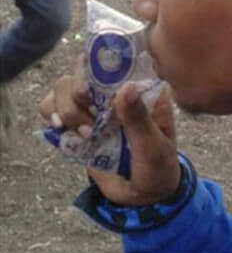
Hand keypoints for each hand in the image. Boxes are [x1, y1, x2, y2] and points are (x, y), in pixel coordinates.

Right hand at [40, 58, 179, 206]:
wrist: (145, 195)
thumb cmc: (158, 166)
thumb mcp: (154, 145)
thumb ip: (139, 119)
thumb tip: (126, 87)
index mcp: (143, 87)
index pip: (118, 57)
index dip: (100, 61)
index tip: (96, 85)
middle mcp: (116, 90)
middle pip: (82, 68)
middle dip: (78, 92)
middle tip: (90, 121)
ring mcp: (94, 105)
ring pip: (63, 86)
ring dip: (66, 109)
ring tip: (85, 133)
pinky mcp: (77, 122)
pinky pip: (51, 107)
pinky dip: (51, 116)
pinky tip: (64, 132)